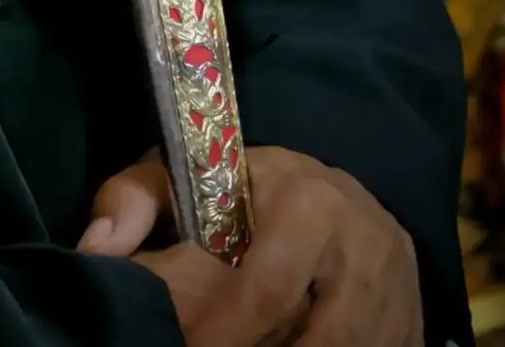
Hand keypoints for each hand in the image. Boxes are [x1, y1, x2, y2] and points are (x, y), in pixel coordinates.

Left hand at [81, 147, 419, 346]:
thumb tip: (93, 249)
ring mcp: (391, 293)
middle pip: (313, 338)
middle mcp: (354, 243)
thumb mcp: (191, 174)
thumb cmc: (253, 193)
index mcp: (299, 197)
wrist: (353, 201)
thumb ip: (135, 199)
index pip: (262, 285)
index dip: (220, 330)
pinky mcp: (411, 330)